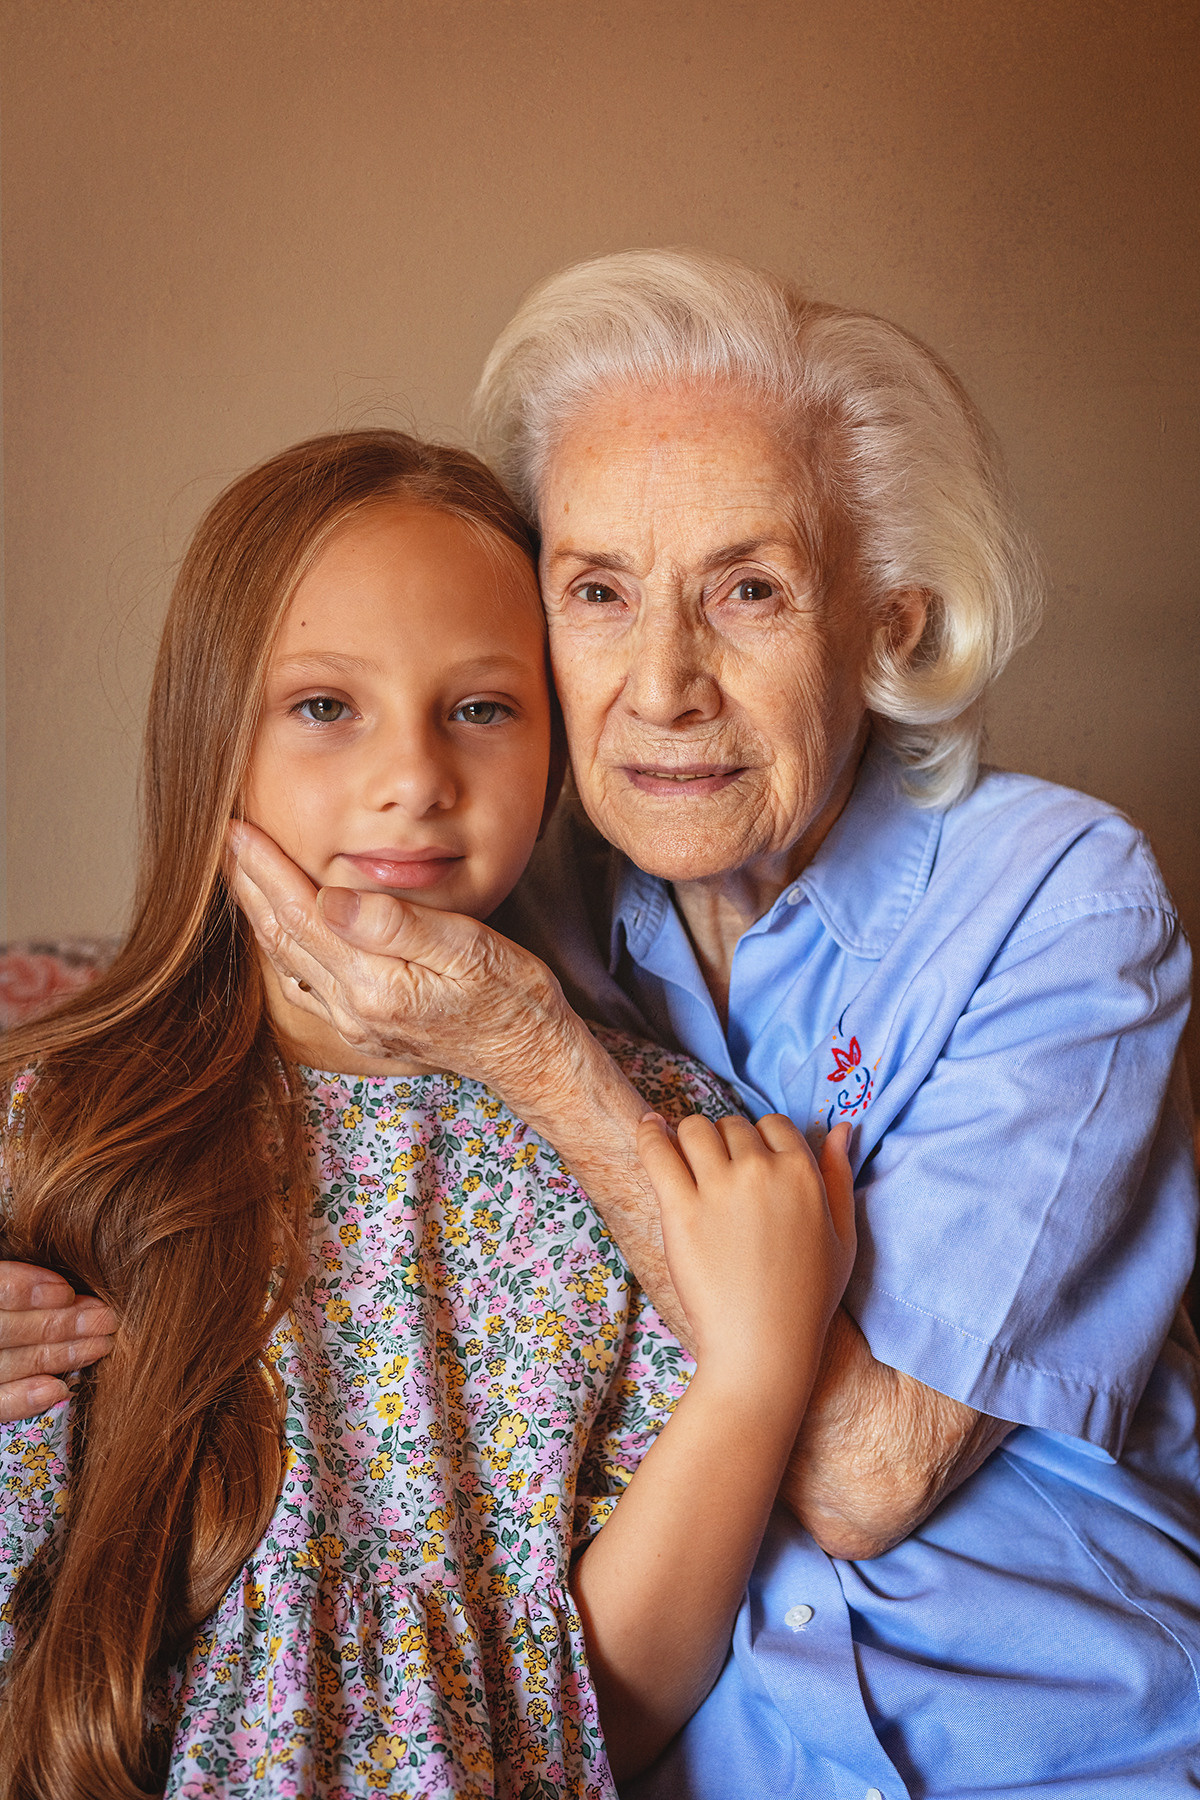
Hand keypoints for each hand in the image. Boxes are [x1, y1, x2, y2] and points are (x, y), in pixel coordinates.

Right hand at [0, 1261, 115, 1422]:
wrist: (2, 1335)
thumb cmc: (13, 1307)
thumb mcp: (9, 1283)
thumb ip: (22, 1282)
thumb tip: (68, 1290)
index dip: (30, 1290)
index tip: (69, 1292)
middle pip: (9, 1329)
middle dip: (62, 1323)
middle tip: (106, 1320)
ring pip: (9, 1364)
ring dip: (60, 1356)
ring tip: (100, 1346)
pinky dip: (26, 1398)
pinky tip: (59, 1388)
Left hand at [228, 820, 571, 1097]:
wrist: (531, 1056)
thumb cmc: (514, 996)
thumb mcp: (469, 949)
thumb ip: (397, 925)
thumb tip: (331, 898)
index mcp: (375, 985)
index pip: (305, 915)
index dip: (268, 868)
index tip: (239, 829)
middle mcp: (353, 1010)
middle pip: (284, 937)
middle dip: (249, 885)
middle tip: (224, 839)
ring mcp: (355, 1024)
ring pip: (288, 961)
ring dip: (260, 914)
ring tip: (241, 874)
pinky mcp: (364, 1028)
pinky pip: (306, 983)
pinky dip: (284, 947)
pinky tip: (279, 927)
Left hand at [636, 1113, 854, 1390]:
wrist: (763, 1348)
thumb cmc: (808, 1299)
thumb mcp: (843, 1237)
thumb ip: (840, 1175)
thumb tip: (842, 1127)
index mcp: (802, 1173)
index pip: (772, 1124)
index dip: (760, 1140)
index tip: (749, 1165)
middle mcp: (761, 1171)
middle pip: (731, 1126)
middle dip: (725, 1144)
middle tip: (719, 1177)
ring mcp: (719, 1187)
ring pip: (695, 1129)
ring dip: (690, 1139)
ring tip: (686, 1161)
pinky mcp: (680, 1208)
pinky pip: (657, 1150)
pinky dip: (650, 1134)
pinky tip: (650, 1129)